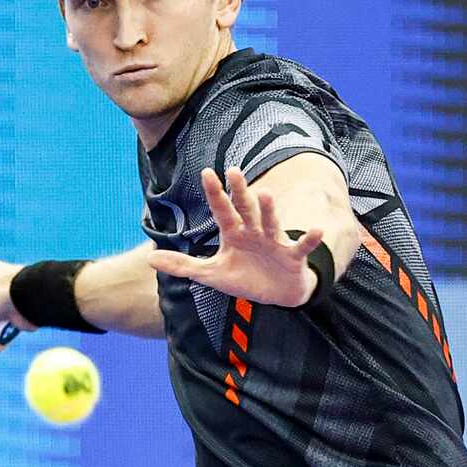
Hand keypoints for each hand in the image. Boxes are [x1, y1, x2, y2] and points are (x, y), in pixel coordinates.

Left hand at [147, 167, 322, 308]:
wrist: (277, 294)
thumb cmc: (245, 278)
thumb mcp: (211, 274)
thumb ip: (182, 266)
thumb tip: (150, 260)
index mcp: (234, 234)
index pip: (222, 210)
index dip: (215, 193)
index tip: (207, 172)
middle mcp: (254, 232)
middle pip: (246, 209)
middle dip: (240, 193)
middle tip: (234, 172)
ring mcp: (274, 242)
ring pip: (271, 223)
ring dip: (270, 211)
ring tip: (265, 195)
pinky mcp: (292, 256)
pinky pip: (301, 246)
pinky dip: (309, 239)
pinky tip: (315, 231)